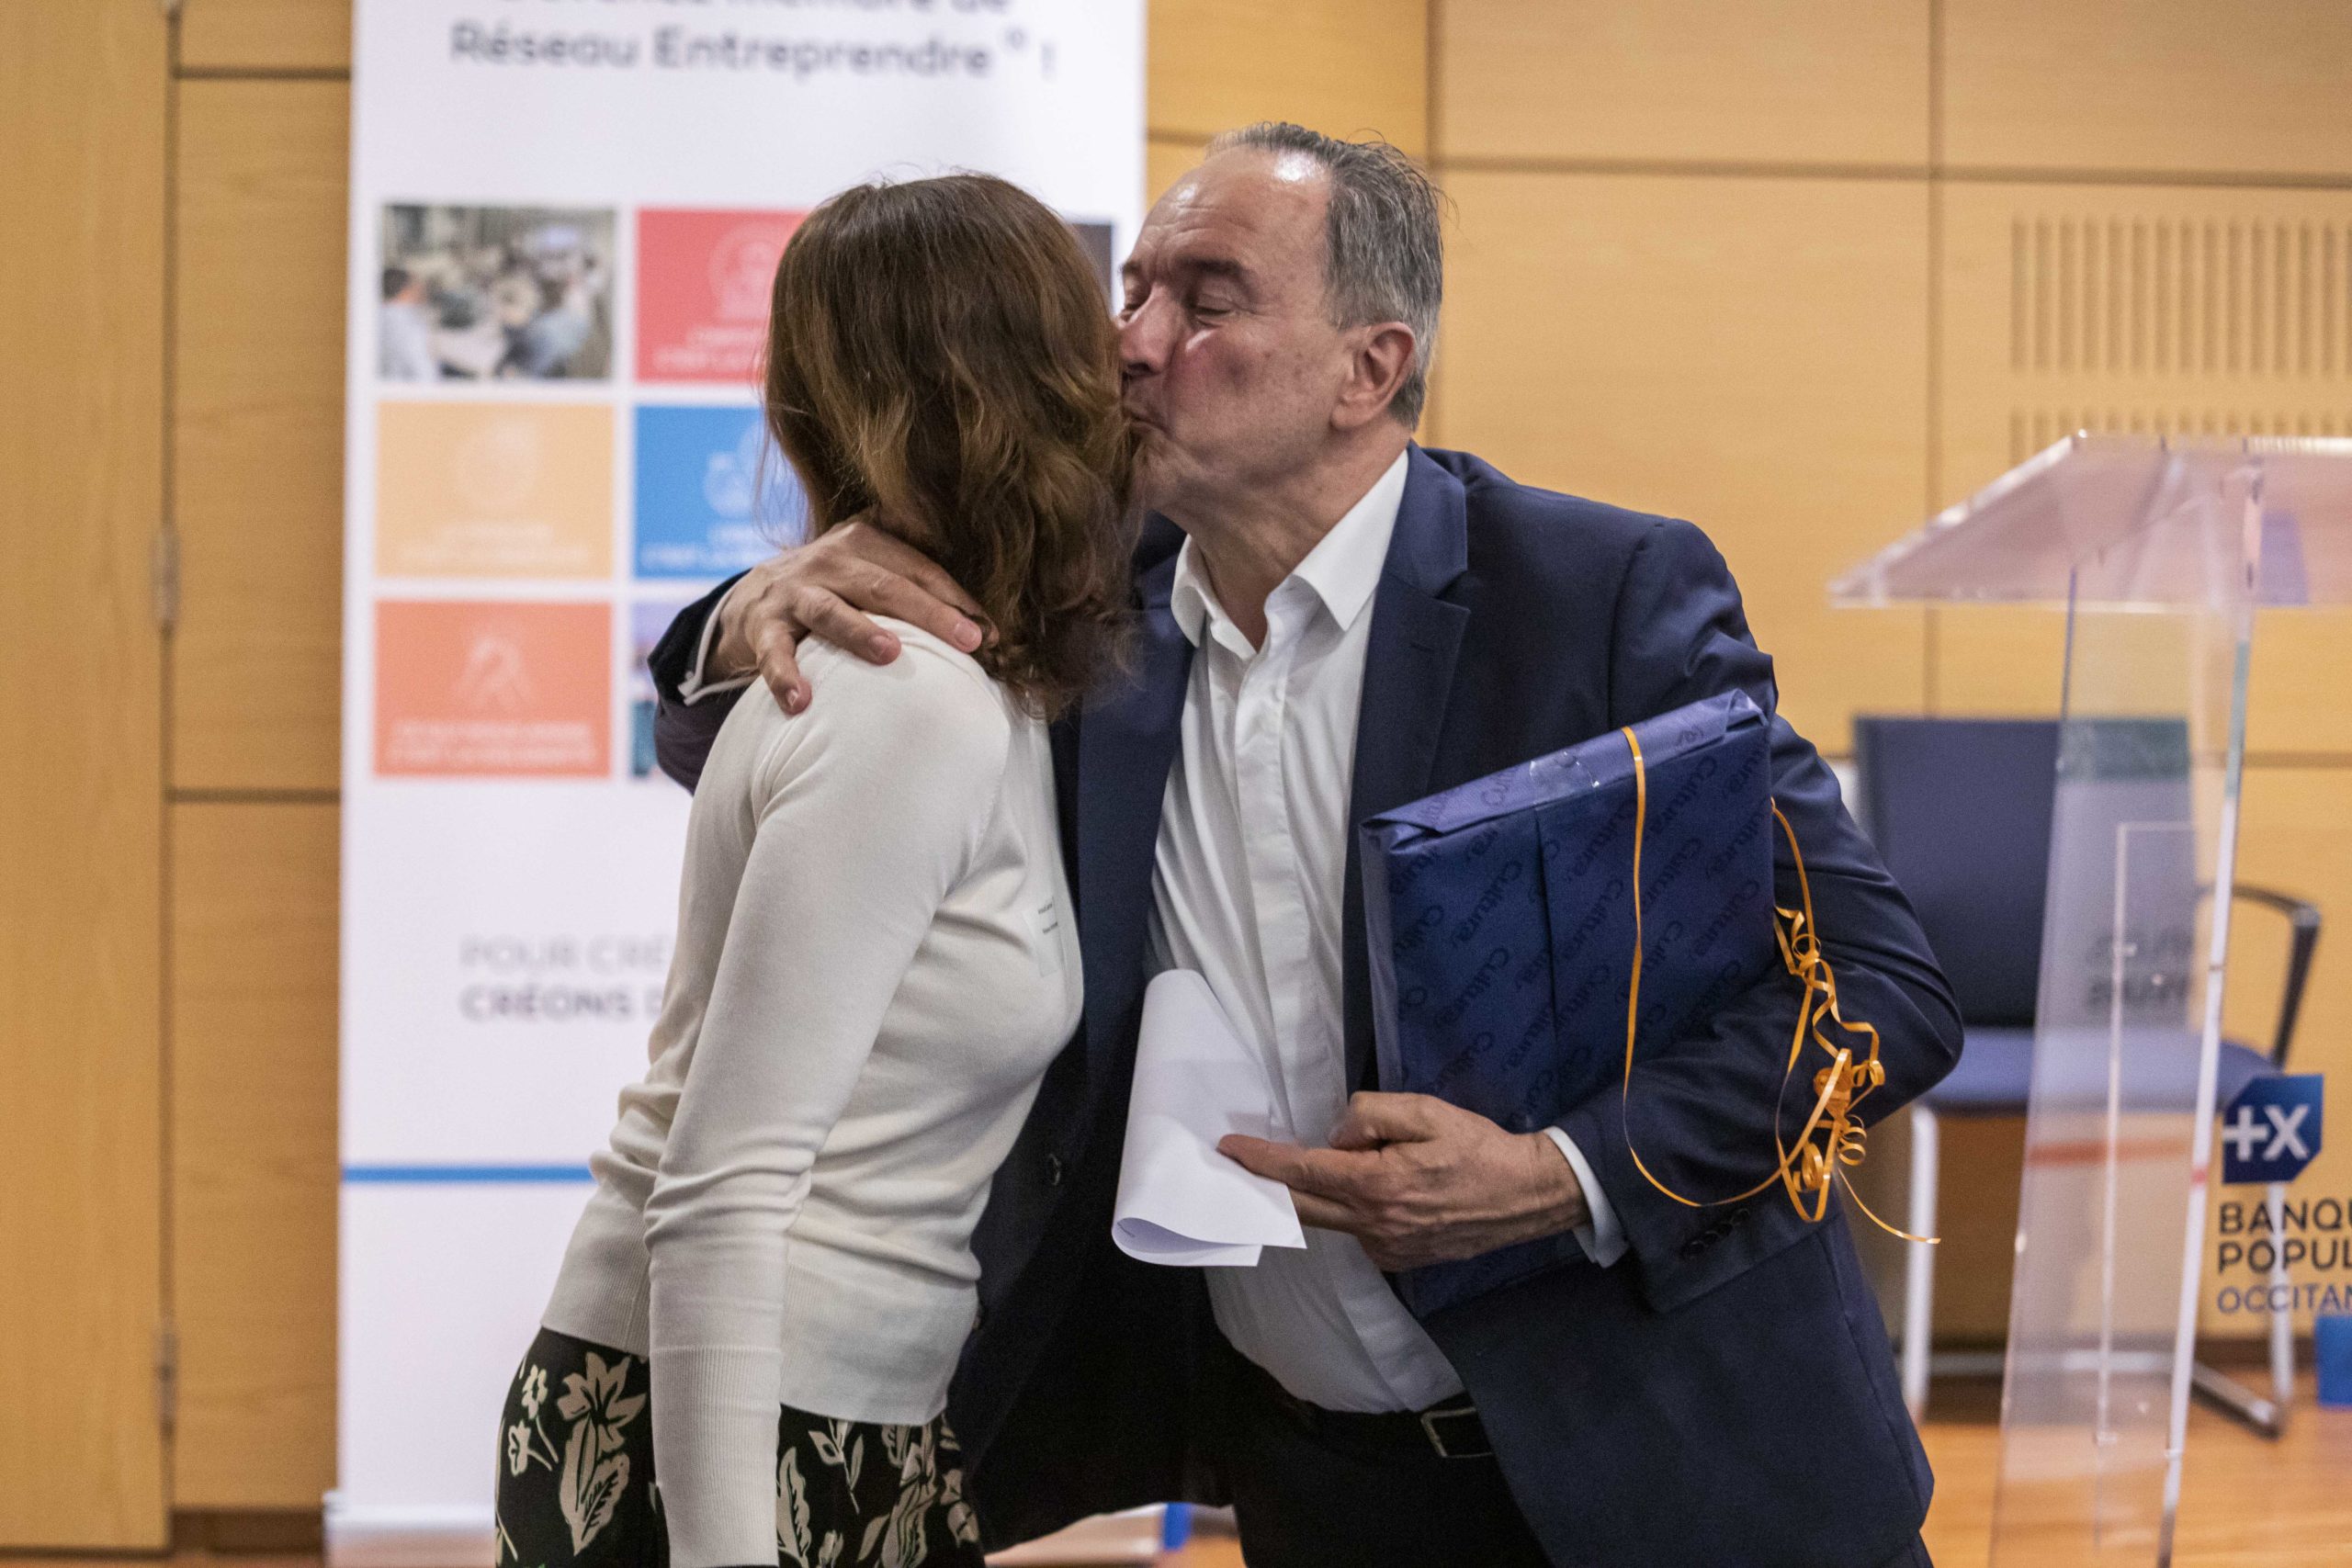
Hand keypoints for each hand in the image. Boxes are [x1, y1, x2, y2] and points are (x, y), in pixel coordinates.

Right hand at [711, 521, 987, 713]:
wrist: (750, 599)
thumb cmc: (831, 590)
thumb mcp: (867, 572)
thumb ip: (913, 585)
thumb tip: (984, 627)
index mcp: (863, 542)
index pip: (917, 569)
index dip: (954, 599)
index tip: (989, 633)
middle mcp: (828, 561)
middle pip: (884, 586)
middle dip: (928, 613)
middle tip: (966, 641)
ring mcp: (793, 592)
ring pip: (830, 610)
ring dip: (859, 632)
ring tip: (889, 653)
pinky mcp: (761, 625)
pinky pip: (774, 652)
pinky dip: (784, 676)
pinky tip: (801, 702)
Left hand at [1219, 1093, 1588, 1270]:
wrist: (1527, 1196)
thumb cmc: (1479, 1147)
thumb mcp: (1426, 1111)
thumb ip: (1371, 1115)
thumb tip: (1336, 1135)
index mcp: (1377, 1185)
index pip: (1303, 1172)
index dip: (1262, 1161)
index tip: (1230, 1149)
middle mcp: (1374, 1225)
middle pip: (1302, 1207)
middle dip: (1267, 1186)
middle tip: (1239, 1165)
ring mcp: (1387, 1249)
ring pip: (1331, 1221)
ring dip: (1312, 1197)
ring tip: (1306, 1170)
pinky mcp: (1400, 1260)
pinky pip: (1358, 1233)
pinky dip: (1349, 1211)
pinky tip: (1365, 1192)